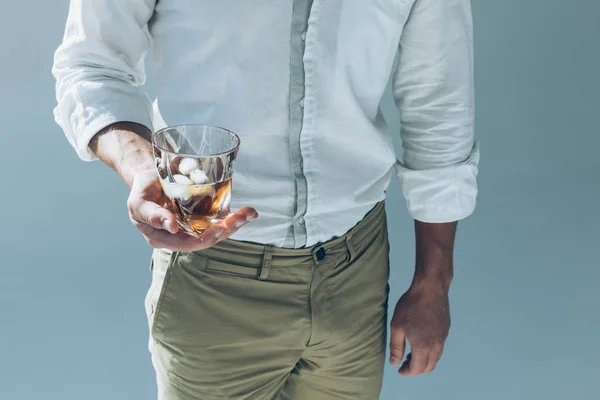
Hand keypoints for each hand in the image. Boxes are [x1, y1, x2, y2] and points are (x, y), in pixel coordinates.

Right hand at [127, 169, 257, 250]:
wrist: (149, 178)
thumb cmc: (141, 192)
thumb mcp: (138, 203)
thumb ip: (152, 215)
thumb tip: (171, 227)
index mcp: (164, 239)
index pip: (188, 244)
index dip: (206, 238)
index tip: (220, 227)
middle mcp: (181, 236)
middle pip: (207, 238)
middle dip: (226, 229)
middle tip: (241, 218)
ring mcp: (193, 227)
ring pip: (217, 230)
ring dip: (235, 223)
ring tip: (250, 213)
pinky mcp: (202, 217)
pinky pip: (219, 220)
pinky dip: (235, 216)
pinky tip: (249, 212)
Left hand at [389, 283, 450, 375]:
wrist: (430, 288)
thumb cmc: (411, 306)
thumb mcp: (397, 326)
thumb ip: (396, 347)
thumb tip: (394, 363)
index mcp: (423, 347)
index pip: (417, 369)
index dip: (407, 372)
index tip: (399, 369)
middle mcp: (436, 346)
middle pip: (428, 367)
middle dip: (416, 369)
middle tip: (404, 362)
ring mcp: (443, 338)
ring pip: (436, 358)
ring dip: (424, 361)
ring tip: (411, 353)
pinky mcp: (446, 330)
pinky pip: (439, 348)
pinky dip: (430, 352)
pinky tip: (421, 342)